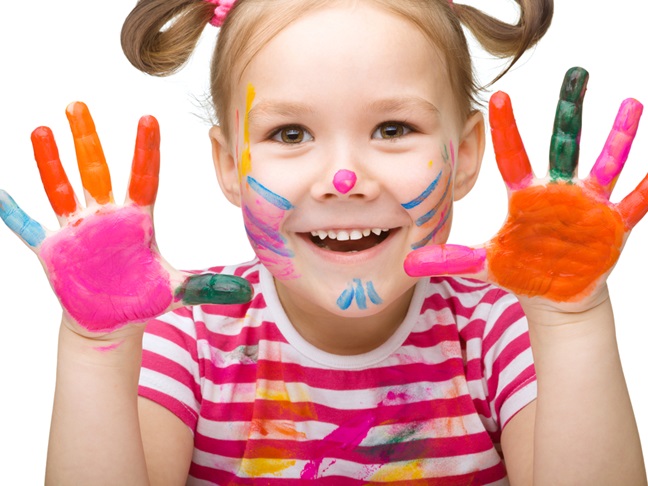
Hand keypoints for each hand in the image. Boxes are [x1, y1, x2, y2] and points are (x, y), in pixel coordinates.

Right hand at [0, 102, 251, 335]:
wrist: (111, 319)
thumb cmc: (141, 296)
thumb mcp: (175, 290)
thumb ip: (206, 286)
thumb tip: (241, 292)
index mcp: (137, 219)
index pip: (144, 177)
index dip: (146, 151)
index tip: (149, 119)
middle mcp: (105, 217)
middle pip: (97, 171)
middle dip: (88, 140)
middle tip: (78, 105)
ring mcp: (78, 230)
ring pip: (62, 189)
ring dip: (51, 163)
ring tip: (43, 131)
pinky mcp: (55, 250)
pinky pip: (28, 227)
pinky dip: (13, 211)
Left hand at [405, 67, 647, 311]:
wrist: (554, 294)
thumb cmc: (521, 271)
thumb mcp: (484, 264)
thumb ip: (450, 259)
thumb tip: (407, 263)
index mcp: (526, 197)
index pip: (513, 156)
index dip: (506, 128)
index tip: (497, 95)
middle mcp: (558, 191)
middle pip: (565, 143)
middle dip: (570, 109)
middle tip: (577, 71)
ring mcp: (587, 205)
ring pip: (605, 163)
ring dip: (619, 136)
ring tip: (630, 104)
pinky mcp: (611, 224)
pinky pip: (634, 203)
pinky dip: (646, 188)